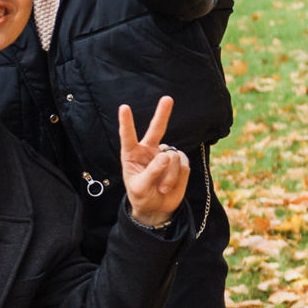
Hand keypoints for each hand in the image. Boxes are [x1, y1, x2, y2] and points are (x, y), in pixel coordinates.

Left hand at [118, 96, 188, 226]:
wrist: (156, 208)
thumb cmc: (141, 196)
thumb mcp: (139, 188)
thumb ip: (150, 172)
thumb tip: (166, 156)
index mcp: (132, 154)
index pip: (128, 136)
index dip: (126, 123)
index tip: (124, 107)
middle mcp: (149, 151)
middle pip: (156, 129)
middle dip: (162, 114)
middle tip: (167, 98)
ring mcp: (166, 155)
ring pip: (172, 157)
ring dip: (168, 175)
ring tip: (161, 187)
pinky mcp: (180, 163)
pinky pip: (183, 165)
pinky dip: (177, 178)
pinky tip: (169, 186)